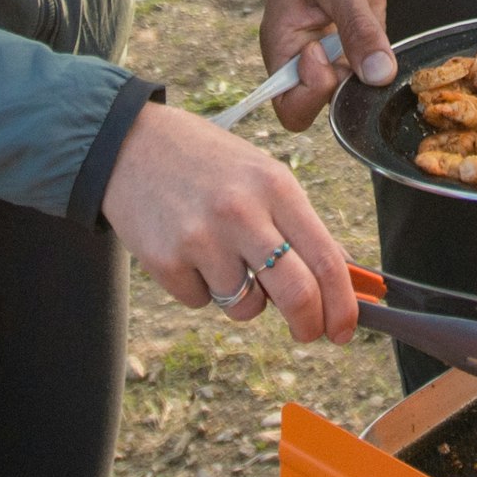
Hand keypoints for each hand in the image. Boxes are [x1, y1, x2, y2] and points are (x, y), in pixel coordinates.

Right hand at [101, 102, 357, 343]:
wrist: (131, 144)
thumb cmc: (208, 165)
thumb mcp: (261, 177)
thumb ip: (298, 226)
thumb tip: (340, 280)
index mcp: (276, 187)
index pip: (327, 259)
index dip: (343, 305)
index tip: (344, 329)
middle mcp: (242, 212)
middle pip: (296, 294)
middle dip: (309, 324)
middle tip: (307, 332)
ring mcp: (201, 238)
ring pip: (247, 307)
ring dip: (245, 299)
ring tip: (223, 257)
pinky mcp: (166, 262)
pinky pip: (202, 302)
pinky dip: (201, 288)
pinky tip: (188, 250)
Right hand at [261, 0, 394, 129]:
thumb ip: (358, 27)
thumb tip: (377, 75)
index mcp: (282, 43)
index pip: (290, 104)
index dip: (313, 91)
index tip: (326, 52)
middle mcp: (301, 57)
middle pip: (318, 107)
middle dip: (344, 87)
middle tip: (357, 43)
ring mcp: (329, 55)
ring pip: (347, 94)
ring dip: (365, 76)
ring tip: (367, 29)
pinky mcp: (352, 47)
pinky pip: (366, 73)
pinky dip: (378, 64)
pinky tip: (379, 36)